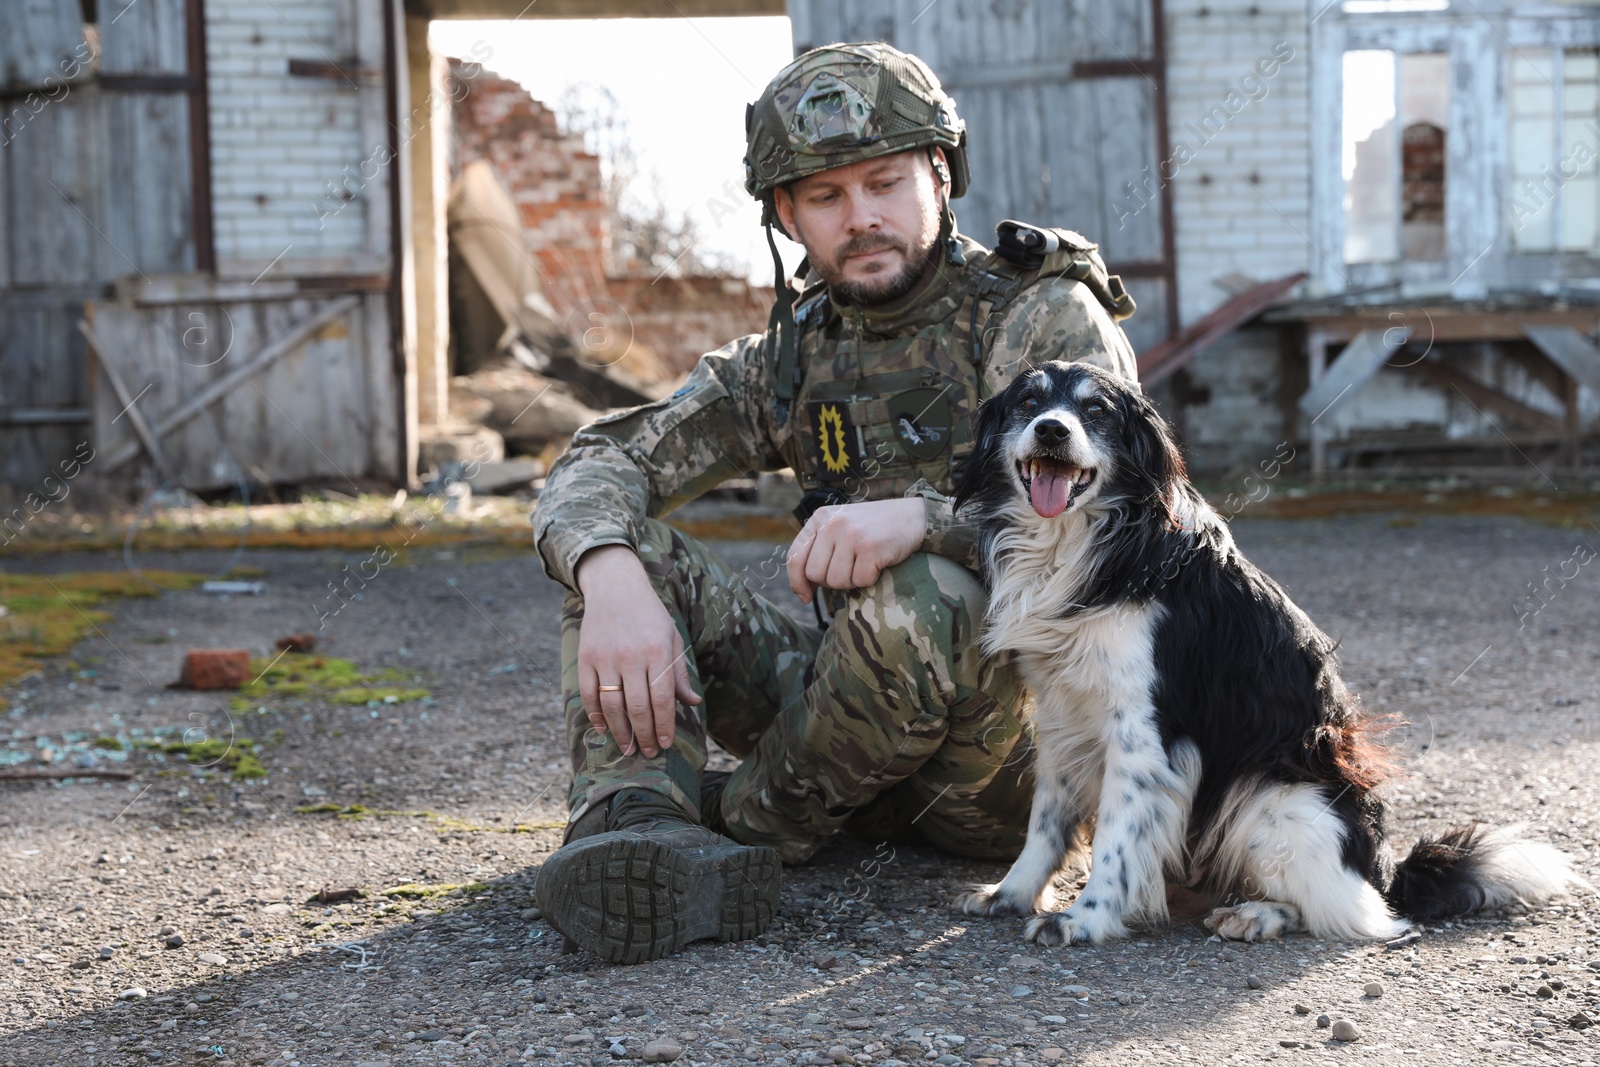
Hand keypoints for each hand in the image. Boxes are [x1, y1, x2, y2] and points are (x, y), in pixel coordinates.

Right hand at [574, 545, 700, 757]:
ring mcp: (605, 657)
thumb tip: (692, 703)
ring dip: (620, 731)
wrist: (615, 586)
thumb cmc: (650, 615)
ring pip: (612, 705)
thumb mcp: (672, 638)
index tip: (665, 744)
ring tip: (628, 747)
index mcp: (657, 651)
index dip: (664, 725)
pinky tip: (603, 729)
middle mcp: (630, 655)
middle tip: (647, 752)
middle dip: (644, 735)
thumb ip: (679, 673)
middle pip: (637, 707)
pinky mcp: (585, 657)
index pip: (662, 698)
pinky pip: (589, 694)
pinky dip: (596, 715)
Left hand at [786, 497, 926, 604]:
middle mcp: (832, 524)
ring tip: (864, 564)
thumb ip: (819, 551)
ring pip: (836, 581)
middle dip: (831, 581)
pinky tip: (878, 563)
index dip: (797, 582)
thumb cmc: (872, 529)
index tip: (806, 597)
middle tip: (849, 570)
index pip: (795, 557)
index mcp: (820, 518)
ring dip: (852, 581)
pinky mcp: (871, 548)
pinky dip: (870, 579)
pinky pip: (860, 581)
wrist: (912, 516)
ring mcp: (852, 535)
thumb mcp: (840, 529)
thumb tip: (802, 591)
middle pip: (815, 574)